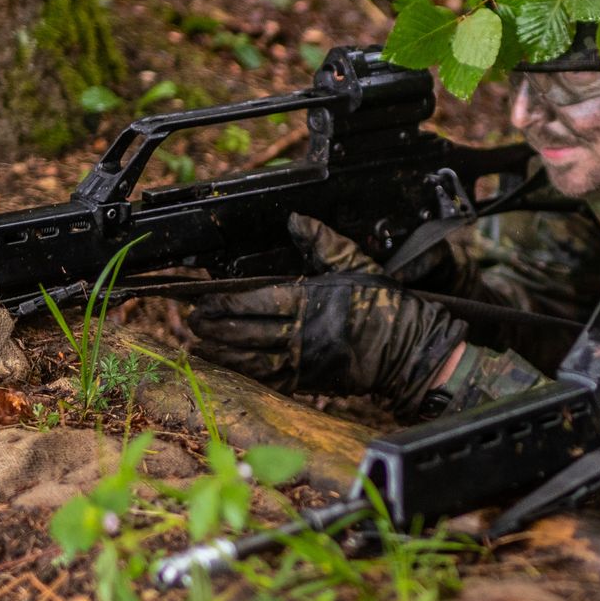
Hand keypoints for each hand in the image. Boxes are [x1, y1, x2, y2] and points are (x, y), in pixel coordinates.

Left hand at [189, 215, 466, 414]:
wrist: (409, 349)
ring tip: (197, 346)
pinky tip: (226, 368)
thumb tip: (296, 219)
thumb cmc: (384, 305)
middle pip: (247, 332)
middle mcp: (303, 332)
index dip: (226, 304)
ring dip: (222, 353)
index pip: (257, 301)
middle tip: (190, 322)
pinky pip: (270, 379)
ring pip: (253, 359)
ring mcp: (305, 360)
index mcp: (311, 300)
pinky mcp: (311, 381)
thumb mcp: (355, 265)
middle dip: (215, 328)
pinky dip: (245, 374)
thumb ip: (323, 242)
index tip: (202, 302)